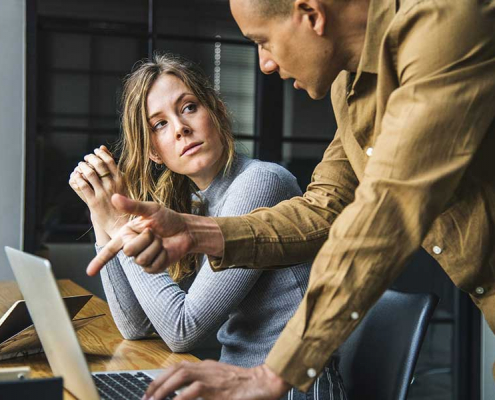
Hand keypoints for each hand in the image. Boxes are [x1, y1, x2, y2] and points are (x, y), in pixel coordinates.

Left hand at [68, 145, 126, 237]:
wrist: (119, 223)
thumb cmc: (121, 202)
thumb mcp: (121, 184)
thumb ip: (112, 167)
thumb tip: (102, 147)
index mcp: (121, 180)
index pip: (109, 161)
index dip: (100, 154)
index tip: (95, 152)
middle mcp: (112, 186)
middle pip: (98, 165)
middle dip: (90, 158)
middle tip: (86, 158)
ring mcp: (103, 194)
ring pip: (90, 174)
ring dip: (82, 167)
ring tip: (80, 166)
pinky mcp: (93, 202)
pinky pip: (83, 186)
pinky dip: (78, 178)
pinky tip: (76, 176)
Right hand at [86, 194, 192, 275]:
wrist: (185, 230)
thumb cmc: (168, 218)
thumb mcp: (151, 209)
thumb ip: (132, 206)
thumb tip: (113, 197)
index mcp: (127, 234)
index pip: (110, 249)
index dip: (99, 261)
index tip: (89, 272)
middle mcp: (132, 247)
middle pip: (129, 251)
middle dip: (145, 239)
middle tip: (154, 232)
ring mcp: (142, 259)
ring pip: (141, 259)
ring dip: (155, 247)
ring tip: (161, 240)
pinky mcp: (153, 267)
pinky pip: (153, 266)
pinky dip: (162, 256)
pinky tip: (166, 250)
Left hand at [143, 361, 290, 399]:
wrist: (265, 383)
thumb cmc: (244, 385)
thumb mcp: (221, 382)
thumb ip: (205, 386)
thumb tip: (186, 395)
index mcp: (206, 367)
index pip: (178, 367)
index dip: (162, 377)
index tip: (151, 391)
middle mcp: (207, 368)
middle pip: (176, 369)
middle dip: (158, 383)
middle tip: (147, 398)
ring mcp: (213, 377)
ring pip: (182, 375)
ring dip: (165, 388)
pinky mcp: (219, 389)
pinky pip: (196, 390)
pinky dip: (182, 397)